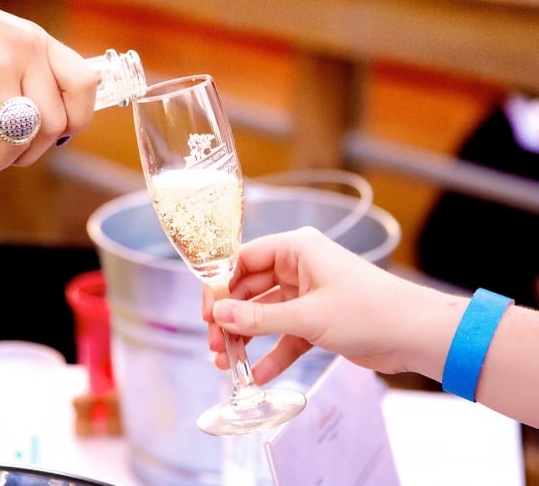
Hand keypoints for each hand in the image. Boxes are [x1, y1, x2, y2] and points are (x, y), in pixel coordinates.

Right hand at [0, 0, 98, 184]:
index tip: (53, 138)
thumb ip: (17, 69)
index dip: (76, 120)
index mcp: (37, 41)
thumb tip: (29, 122)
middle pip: (54, 124)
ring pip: (19, 138)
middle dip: (31, 154)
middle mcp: (26, 52)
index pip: (86, 86)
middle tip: (5, 159)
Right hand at [203, 226, 442, 384]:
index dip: (220, 285)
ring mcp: (308, 295)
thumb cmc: (370, 311)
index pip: (243, 259)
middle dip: (230, 318)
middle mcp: (299, 268)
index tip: (207, 312)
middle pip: (249, 290)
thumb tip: (218, 315)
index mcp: (297, 249)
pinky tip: (256, 375)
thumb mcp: (308, 317)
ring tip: (226, 363)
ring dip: (246, 339)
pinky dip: (272, 354)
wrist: (418, 335)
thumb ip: (259, 318)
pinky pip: (285, 336)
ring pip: (265, 315)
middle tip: (214, 343)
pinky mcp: (317, 321)